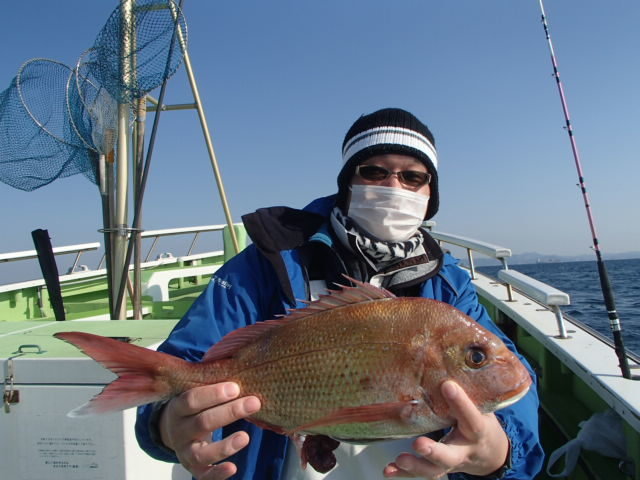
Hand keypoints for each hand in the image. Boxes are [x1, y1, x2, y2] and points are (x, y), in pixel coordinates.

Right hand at [159, 382, 260, 479]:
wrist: (174, 430)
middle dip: (229, 412)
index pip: (191, 399)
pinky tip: (233, 468)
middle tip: (254, 402)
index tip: (236, 387)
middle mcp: (179, 431)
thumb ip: (211, 382)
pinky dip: (217, 473)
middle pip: (202, 422)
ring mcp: (185, 451)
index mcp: (178, 408)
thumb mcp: (196, 392)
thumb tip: (243, 363)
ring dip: (224, 446)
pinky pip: (204, 475)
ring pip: (202, 452)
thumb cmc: (194, 406)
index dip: (212, 394)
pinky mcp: (194, 468)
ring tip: (245, 438)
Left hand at [383, 380, 508, 478]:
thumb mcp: (481, 405)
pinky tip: (388, 469)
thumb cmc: (480, 419)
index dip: (461, 402)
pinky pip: (421, 474)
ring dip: (416, 466)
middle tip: (419, 444)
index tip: (447, 386)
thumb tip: (454, 354)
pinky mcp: (437, 468)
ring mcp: (451, 462)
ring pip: (434, 470)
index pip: (471, 417)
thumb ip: (468, 389)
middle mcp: (465, 449)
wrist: (490, 451)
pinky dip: (403, 473)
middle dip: (434, 451)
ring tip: (400, 459)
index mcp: (478, 430)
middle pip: (450, 455)